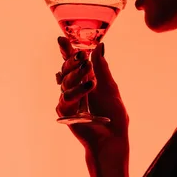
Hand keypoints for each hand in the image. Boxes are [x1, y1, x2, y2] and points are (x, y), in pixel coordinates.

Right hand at [55, 37, 129, 154]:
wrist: (112, 138)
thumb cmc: (113, 115)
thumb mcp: (110, 87)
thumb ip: (102, 68)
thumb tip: (99, 46)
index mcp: (85, 80)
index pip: (74, 63)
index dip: (67, 51)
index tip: (62, 38)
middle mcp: (75, 89)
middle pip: (66, 70)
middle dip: (72, 60)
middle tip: (81, 54)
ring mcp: (69, 101)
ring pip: (65, 82)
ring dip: (78, 74)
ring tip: (89, 69)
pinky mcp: (66, 113)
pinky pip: (66, 98)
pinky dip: (78, 91)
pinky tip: (89, 85)